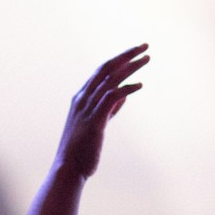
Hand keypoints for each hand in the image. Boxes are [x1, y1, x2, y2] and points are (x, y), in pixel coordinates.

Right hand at [55, 45, 148, 178]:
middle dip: (126, 55)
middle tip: (144, 46)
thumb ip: (110, 108)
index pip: (102, 70)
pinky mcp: (95, 120)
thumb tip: (125, 94)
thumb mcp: (98, 123)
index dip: (119, 59)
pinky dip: (126, 89)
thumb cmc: (82, 149)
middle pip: (106, 68)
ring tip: (146, 58)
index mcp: (81, 97)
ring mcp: (87, 108)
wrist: (68, 168)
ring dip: (130, 67)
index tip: (135, 52)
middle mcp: (83, 98)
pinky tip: (140, 85)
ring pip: (110, 79)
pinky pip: (112, 97)